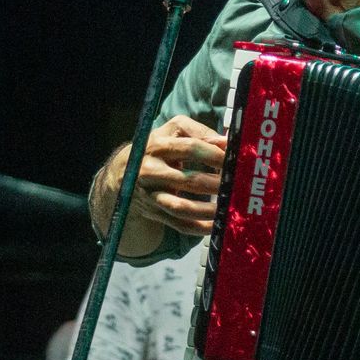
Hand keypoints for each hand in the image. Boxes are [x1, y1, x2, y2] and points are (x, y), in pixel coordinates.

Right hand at [99, 115, 226, 237]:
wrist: (123, 173)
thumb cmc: (158, 148)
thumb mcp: (174, 131)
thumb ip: (201, 133)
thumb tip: (228, 142)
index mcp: (157, 146)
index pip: (190, 148)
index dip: (215, 154)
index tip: (234, 160)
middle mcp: (150, 171)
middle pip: (188, 180)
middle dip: (216, 184)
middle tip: (237, 185)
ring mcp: (151, 195)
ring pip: (181, 208)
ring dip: (208, 210)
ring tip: (229, 207)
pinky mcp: (154, 212)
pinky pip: (178, 224)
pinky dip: (199, 228)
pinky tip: (216, 225)